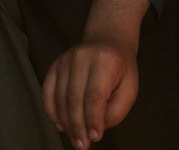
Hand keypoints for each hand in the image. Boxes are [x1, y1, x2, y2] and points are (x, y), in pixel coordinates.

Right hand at [42, 0, 147, 148]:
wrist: (107, 39)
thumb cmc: (121, 68)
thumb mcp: (130, 88)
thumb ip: (116, 109)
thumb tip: (96, 127)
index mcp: (104, 61)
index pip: (94, 95)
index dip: (93, 119)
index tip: (95, 137)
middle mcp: (80, 57)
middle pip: (74, 98)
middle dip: (78, 126)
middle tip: (82, 145)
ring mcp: (64, 60)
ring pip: (60, 98)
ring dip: (66, 123)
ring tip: (75, 139)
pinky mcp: (55, 65)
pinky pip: (48, 91)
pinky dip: (52, 111)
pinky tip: (61, 125)